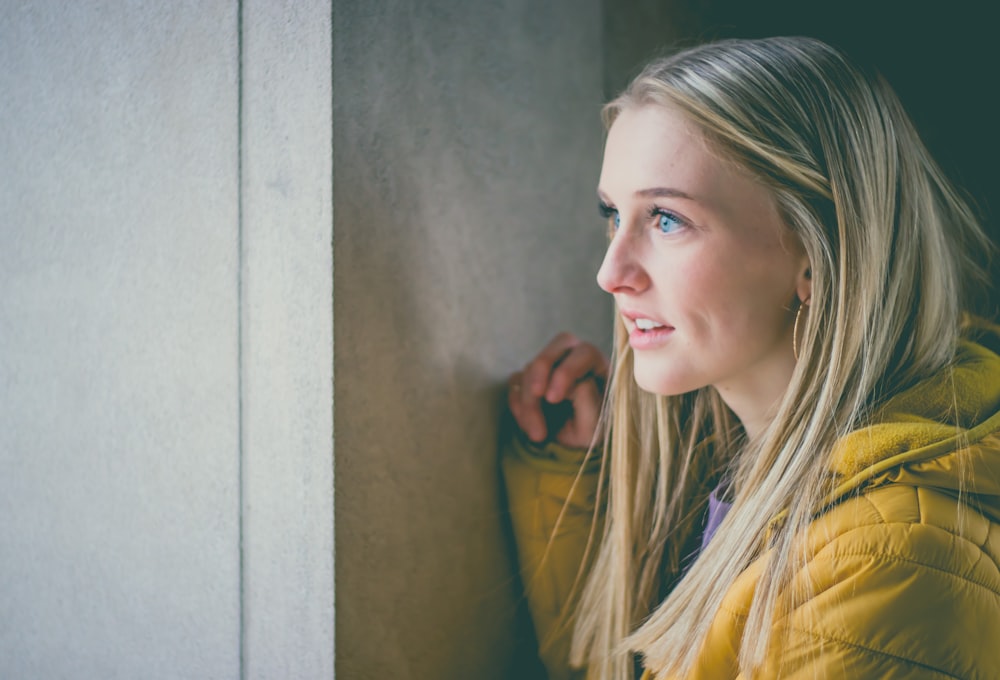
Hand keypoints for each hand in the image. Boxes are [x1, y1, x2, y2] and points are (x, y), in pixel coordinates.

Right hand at [507, 333, 608, 448]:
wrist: (572, 448)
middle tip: (536, 396)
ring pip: (531, 367)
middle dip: (541, 371)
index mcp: (599, 366)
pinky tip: (529, 426)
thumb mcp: (595, 426)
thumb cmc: (591, 434)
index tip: (553, 398)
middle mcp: (575, 359)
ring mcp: (551, 365)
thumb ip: (589, 402)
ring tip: (538, 434)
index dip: (567, 371)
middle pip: (556, 345)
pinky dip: (518, 405)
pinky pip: (516, 382)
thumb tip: (574, 384)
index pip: (584, 353)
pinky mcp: (530, 377)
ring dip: (529, 402)